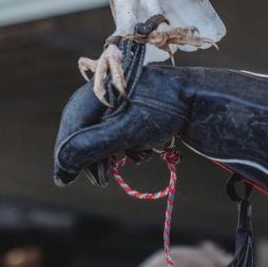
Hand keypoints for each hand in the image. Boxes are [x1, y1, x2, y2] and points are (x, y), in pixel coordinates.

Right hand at [53, 39, 267, 215]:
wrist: (205, 103)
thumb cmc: (165, 112)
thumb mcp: (124, 132)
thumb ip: (89, 148)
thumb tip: (62, 166)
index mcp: (100, 87)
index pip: (71, 123)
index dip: (66, 153)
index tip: (64, 179)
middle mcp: (108, 90)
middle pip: (86, 131)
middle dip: (97, 156)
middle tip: (107, 178)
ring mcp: (124, 99)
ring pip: (105, 136)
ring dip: (116, 153)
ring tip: (135, 157)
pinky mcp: (139, 108)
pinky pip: (123, 134)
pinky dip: (130, 147)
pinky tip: (146, 149)